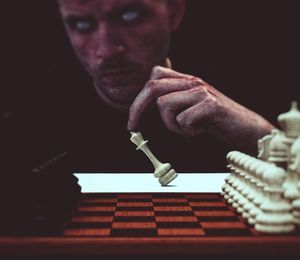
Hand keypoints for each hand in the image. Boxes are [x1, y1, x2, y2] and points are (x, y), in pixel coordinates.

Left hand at [127, 66, 274, 152]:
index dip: (139, 98)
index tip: (133, 120)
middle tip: (132, 128)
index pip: (154, 76)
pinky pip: (183, 120)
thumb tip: (146, 106)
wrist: (247, 128)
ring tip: (189, 130)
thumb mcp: (191, 108)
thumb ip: (173, 101)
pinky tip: (201, 131)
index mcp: (187, 81)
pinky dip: (188, 132)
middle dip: (137, 109)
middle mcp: (193, 82)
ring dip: (172, 126)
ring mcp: (202, 92)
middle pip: (153, 87)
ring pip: (164, 105)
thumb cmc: (215, 121)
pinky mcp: (211, 105)